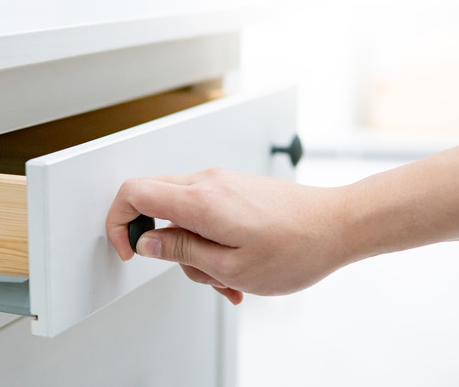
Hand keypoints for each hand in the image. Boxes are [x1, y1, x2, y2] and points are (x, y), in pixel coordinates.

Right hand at [105, 168, 354, 304]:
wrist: (339, 225)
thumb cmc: (296, 248)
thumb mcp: (230, 266)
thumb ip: (180, 250)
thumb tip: (147, 240)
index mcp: (200, 200)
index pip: (133, 192)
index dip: (119, 222)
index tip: (129, 249)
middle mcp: (208, 182)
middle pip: (154, 202)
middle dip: (164, 244)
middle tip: (191, 270)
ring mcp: (223, 182)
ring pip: (182, 213)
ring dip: (195, 249)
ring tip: (228, 276)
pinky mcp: (235, 187)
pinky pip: (206, 212)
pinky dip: (211, 240)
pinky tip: (237, 265)